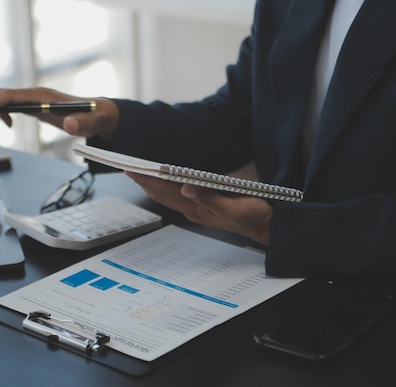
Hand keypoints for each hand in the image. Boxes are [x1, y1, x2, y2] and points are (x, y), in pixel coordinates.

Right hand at [0, 87, 119, 141]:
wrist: (99, 113)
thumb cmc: (93, 117)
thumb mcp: (89, 124)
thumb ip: (81, 125)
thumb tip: (71, 125)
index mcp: (42, 96)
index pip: (10, 96)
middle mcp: (34, 94)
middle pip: (0, 96)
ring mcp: (33, 98)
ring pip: (2, 100)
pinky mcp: (34, 105)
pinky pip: (8, 105)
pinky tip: (2, 125)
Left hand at [125, 172, 272, 245]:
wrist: (267, 227)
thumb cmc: (253, 218)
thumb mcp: (234, 206)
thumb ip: (210, 198)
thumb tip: (186, 189)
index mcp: (198, 209)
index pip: (166, 193)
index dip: (148, 181)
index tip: (132, 170)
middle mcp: (194, 210)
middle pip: (163, 195)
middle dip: (145, 182)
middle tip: (128, 168)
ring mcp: (199, 209)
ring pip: (169, 196)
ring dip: (154, 185)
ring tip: (141, 173)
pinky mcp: (206, 206)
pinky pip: (180, 196)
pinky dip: (168, 186)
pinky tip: (167, 181)